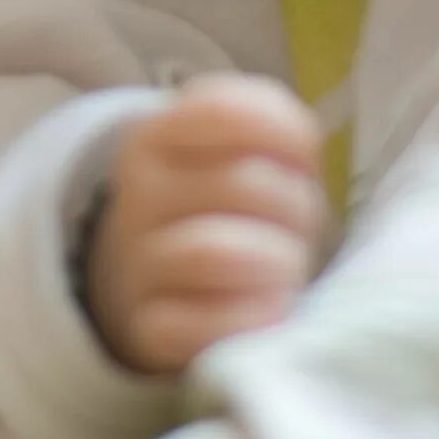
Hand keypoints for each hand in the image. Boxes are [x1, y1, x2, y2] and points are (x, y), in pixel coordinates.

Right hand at [84, 74, 325, 374]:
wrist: (154, 286)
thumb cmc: (220, 210)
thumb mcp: (235, 154)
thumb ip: (272, 129)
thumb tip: (302, 148)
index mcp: (156, 136)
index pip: (221, 110)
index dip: (285, 133)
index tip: (302, 158)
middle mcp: (138, 193)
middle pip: (244, 185)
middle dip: (296, 208)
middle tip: (299, 227)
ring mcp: (137, 263)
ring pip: (214, 252)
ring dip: (276, 264)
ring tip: (289, 272)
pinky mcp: (146, 328)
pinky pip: (195, 326)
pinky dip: (245, 321)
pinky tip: (268, 314)